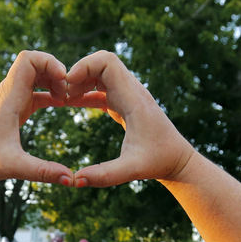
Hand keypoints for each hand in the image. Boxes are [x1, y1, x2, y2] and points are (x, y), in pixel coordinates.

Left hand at [0, 51, 72, 185]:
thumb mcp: (14, 167)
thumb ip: (42, 171)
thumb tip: (70, 179)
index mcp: (8, 97)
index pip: (27, 60)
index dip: (49, 62)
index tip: (64, 81)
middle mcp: (9, 92)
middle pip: (35, 62)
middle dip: (55, 70)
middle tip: (69, 93)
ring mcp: (11, 98)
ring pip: (36, 73)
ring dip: (53, 80)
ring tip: (67, 99)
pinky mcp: (14, 106)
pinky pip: (35, 89)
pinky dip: (50, 91)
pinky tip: (62, 103)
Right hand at [65, 51, 195, 186]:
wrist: (177, 160)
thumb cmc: (157, 162)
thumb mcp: (131, 170)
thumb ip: (103, 175)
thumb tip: (73, 180)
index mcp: (133, 100)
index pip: (108, 62)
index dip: (84, 66)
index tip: (67, 85)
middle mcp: (132, 91)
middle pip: (102, 61)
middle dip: (79, 72)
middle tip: (63, 93)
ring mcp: (129, 95)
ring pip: (101, 72)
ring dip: (81, 80)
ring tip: (64, 100)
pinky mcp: (126, 103)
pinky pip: (103, 87)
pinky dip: (86, 91)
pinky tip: (71, 103)